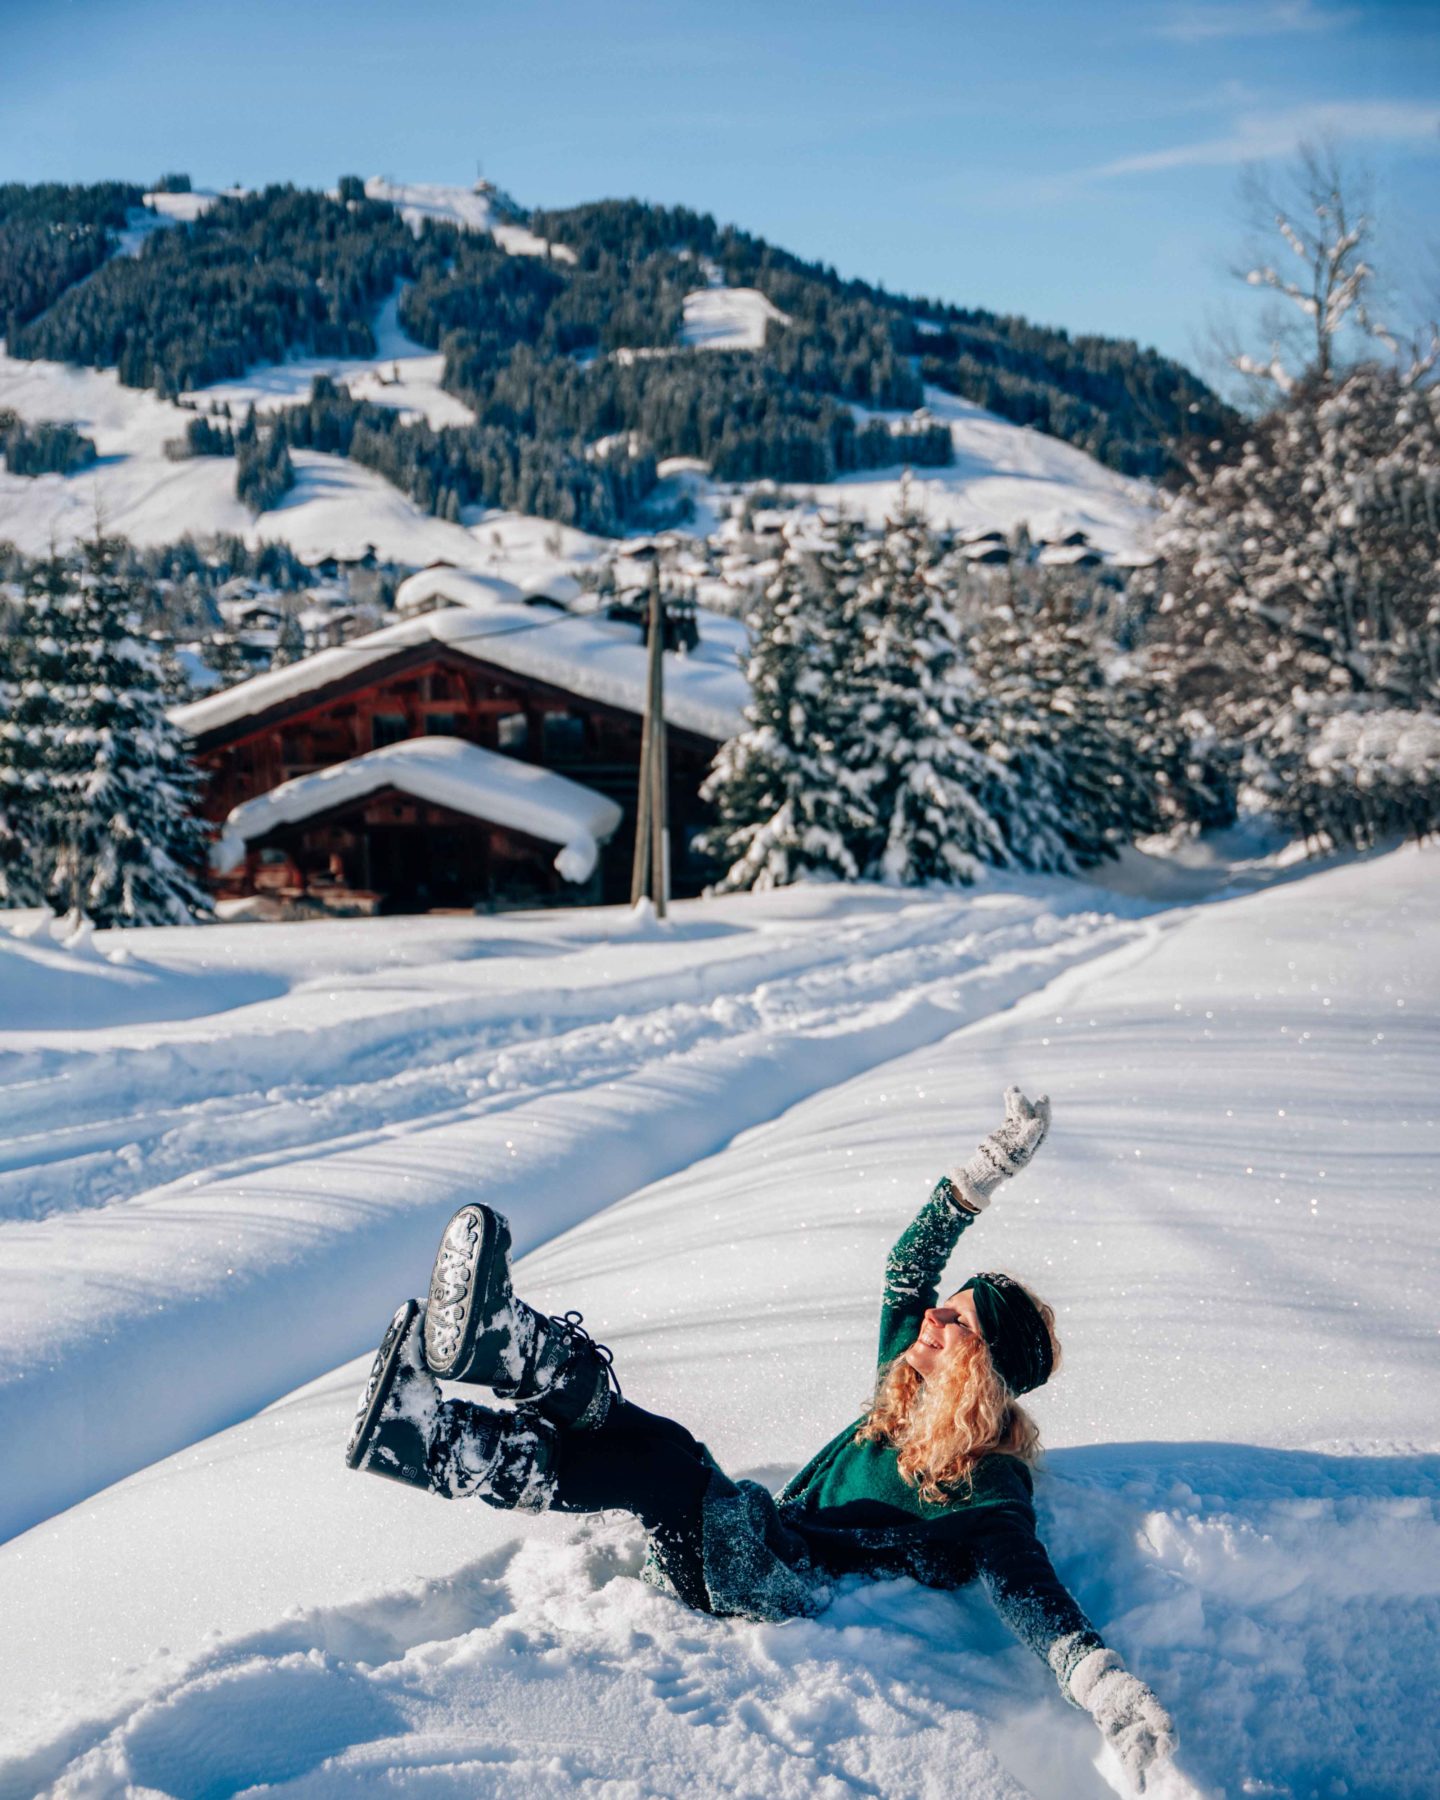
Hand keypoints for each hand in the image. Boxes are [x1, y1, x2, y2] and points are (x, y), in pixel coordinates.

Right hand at [948, 1087, 1050, 1210]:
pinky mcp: (1007, 1126)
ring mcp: (1017, 1130)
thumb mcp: (1017, 1152)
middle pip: (1030, 1117)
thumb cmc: (1003, 1164)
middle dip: (1026, 1106)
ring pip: (1020, 1112)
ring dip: (1018, 1101)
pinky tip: (1009, 1090)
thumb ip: (1028, 1137)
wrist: (985, 1168)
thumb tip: (1039, 1122)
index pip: (1042, 1126)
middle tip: (1019, 1097)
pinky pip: (1010, 1112)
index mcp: (1034, 1144)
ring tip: (1013, 1089)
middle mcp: (1028, 1136)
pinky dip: (1009, 1102)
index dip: (1043, 1113)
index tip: (1041, 1100)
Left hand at [1072, 1651, 1176, 1792]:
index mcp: (1159, 1725)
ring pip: (1142, 1760)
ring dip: (1141, 1765)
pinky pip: (1128, 1764)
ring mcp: (1136, 1746)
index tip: (1165, 1743)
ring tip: (1139, 1772)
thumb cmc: (1128, 1691)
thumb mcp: (1141, 1696)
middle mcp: (1150, 1739)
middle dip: (1154, 1753)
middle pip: (1156, 1751)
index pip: (1170, 1737)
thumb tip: (1166, 1729)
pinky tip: (1140, 1788)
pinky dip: (1134, 1776)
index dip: (1169, 1742)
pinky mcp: (1122, 1750)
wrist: (1104, 1689)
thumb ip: (1154, 1711)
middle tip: (1156, 1753)